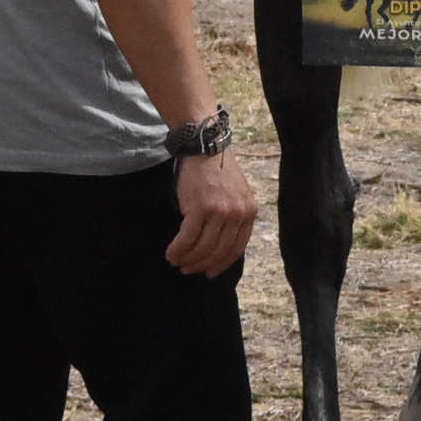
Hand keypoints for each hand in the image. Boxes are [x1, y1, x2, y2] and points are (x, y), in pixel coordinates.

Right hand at [167, 147, 256, 275]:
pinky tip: (171, 253)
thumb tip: (219, 249)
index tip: (210, 273)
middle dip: (201, 265)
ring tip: (177, 261)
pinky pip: (188, 239)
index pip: (236, 249)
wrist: (204, 148)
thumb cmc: (217, 172)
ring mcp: (220, 212)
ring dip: (187, 259)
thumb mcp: (236, 195)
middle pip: (219, 251)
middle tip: (188, 269)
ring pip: (203, 248)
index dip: (221, 264)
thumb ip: (233, 218)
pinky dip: (178, 249)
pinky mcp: (200, 208)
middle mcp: (238, 214)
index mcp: (249, 212)